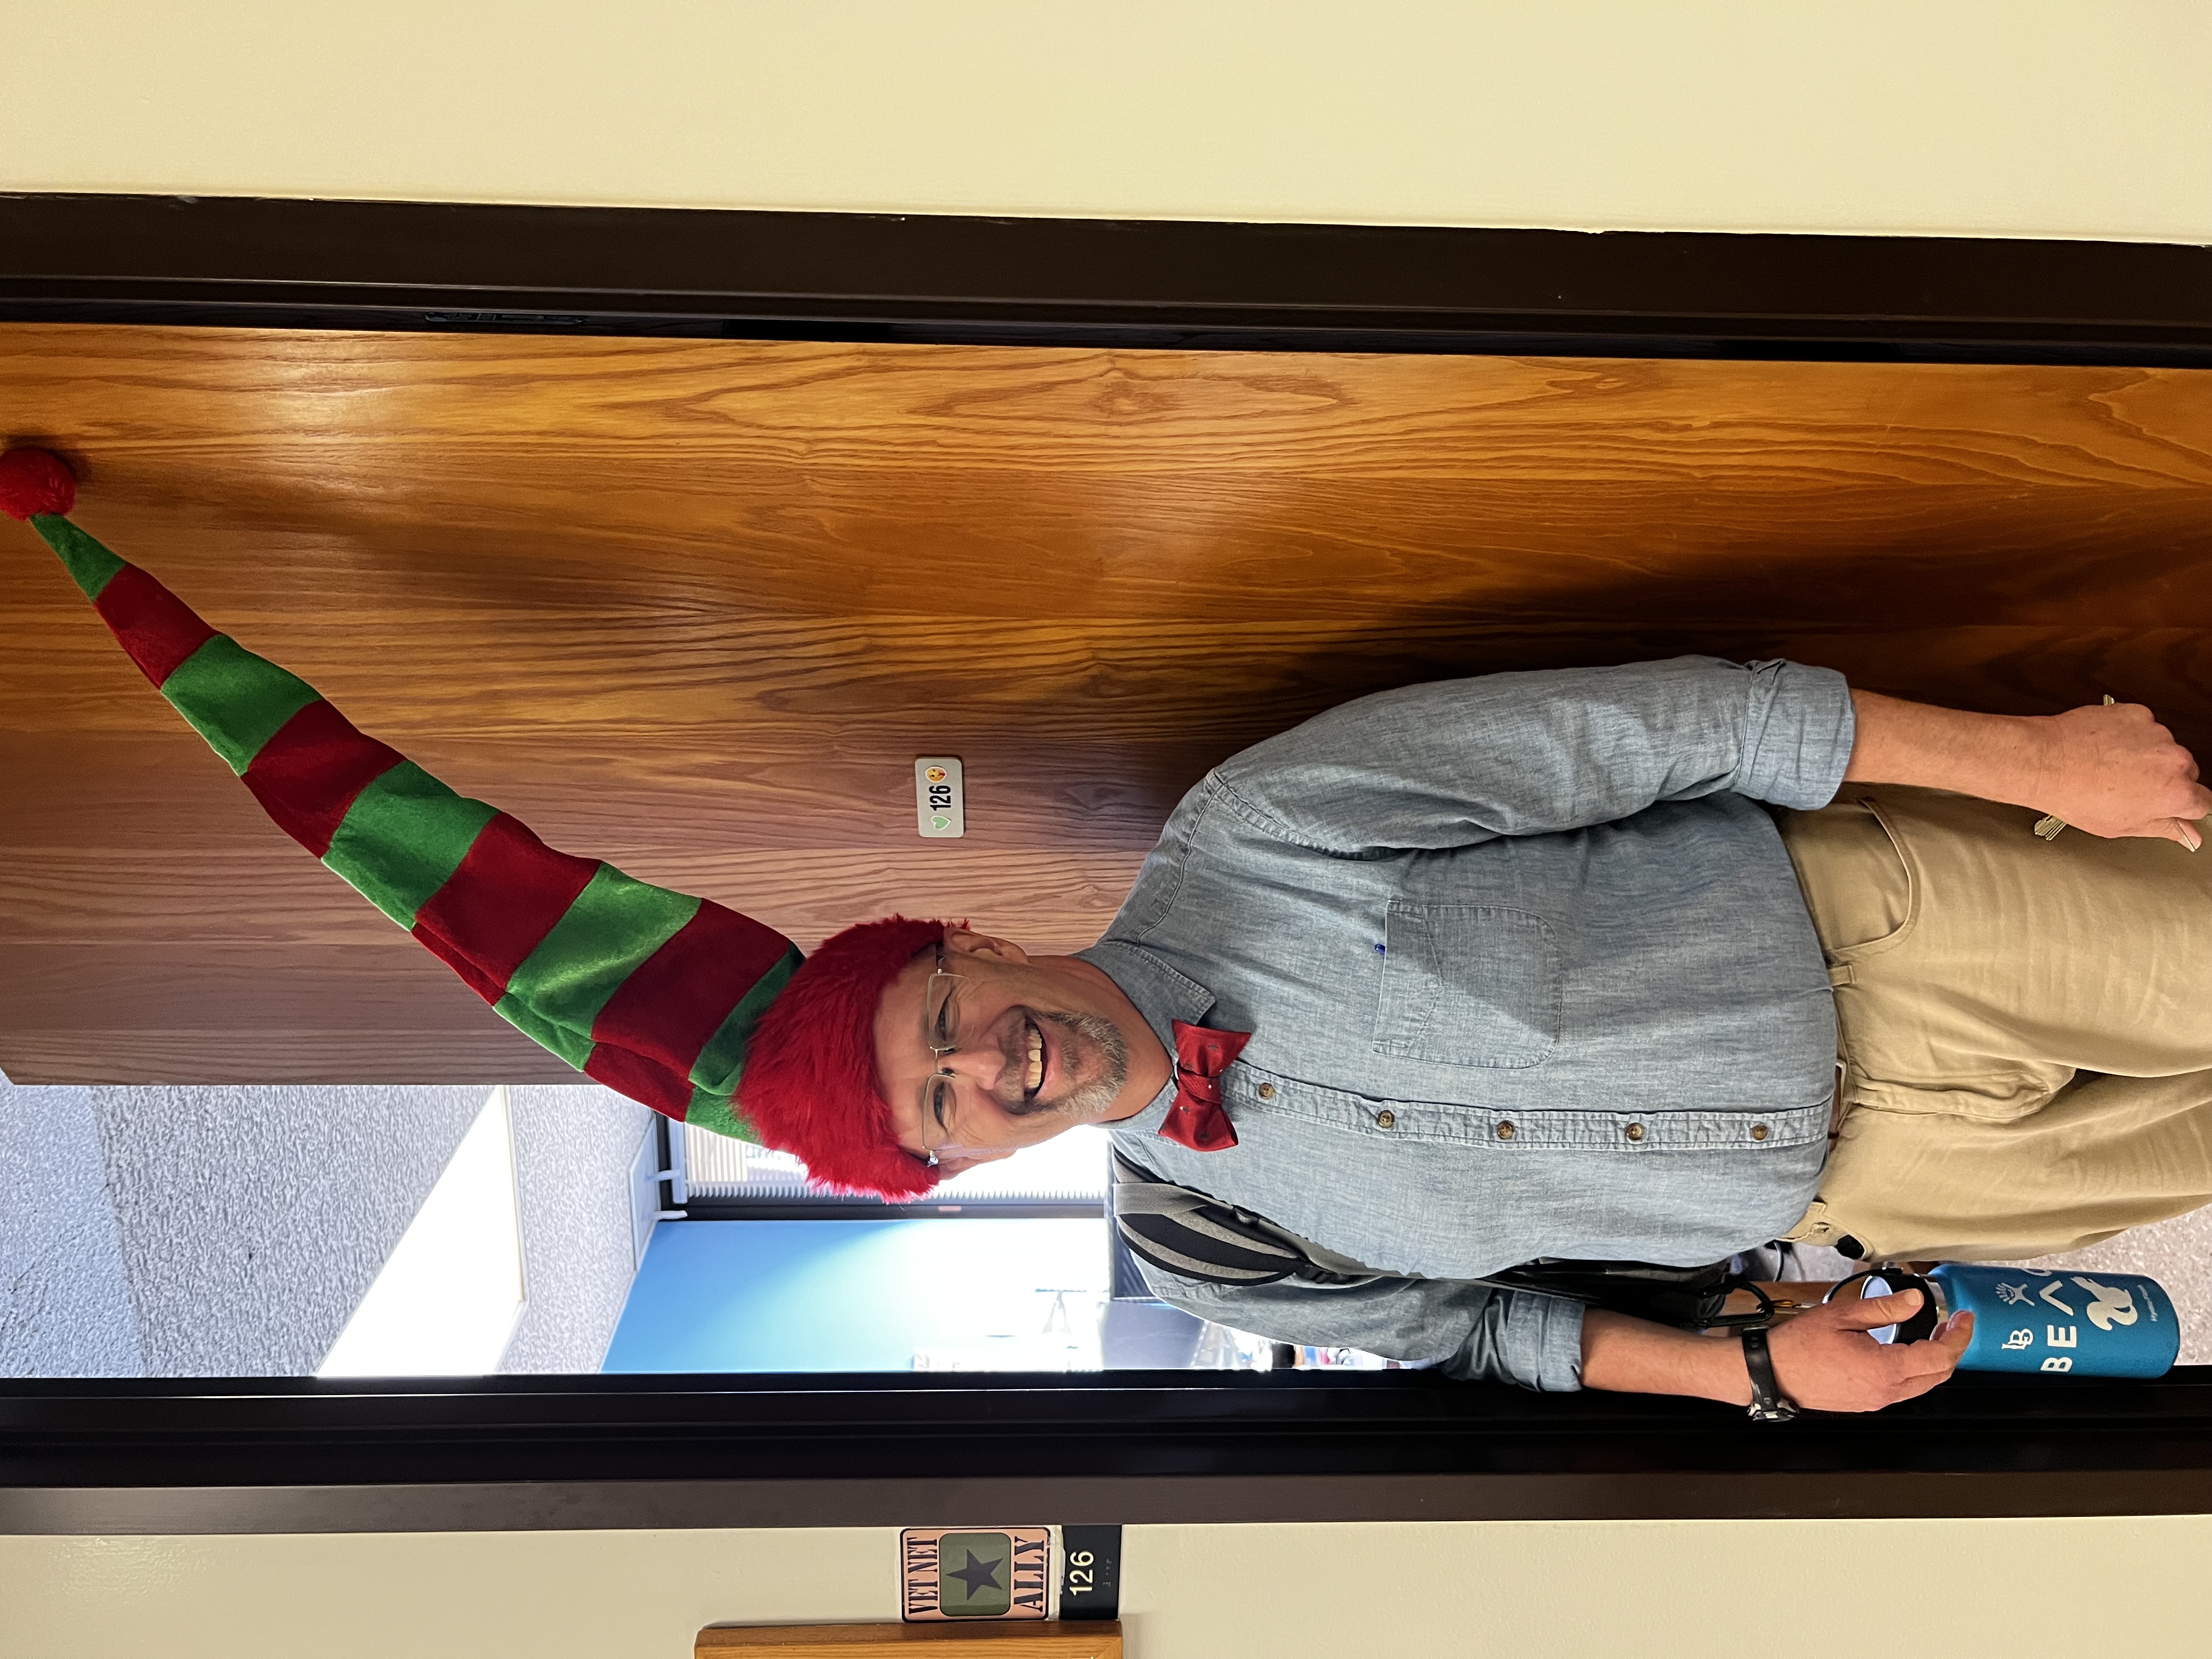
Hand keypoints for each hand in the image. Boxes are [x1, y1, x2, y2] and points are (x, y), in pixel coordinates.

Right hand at [1762, 1289, 1972, 1412]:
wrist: (1771, 1373)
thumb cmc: (1799, 1345)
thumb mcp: (1842, 1315)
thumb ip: (1884, 1308)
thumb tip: (1915, 1299)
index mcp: (1885, 1369)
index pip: (1940, 1357)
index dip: (1958, 1336)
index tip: (1964, 1318)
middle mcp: (1886, 1391)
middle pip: (1938, 1375)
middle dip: (1952, 1348)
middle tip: (1952, 1324)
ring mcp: (1877, 1400)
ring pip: (1923, 1384)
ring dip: (1935, 1361)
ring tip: (1932, 1334)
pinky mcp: (1867, 1402)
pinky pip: (1904, 1389)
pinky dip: (1915, 1370)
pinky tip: (1906, 1351)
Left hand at [2032, 700, 2210, 847]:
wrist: (2044, 761)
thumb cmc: (2076, 795)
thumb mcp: (2122, 825)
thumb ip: (2164, 828)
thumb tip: (2189, 835)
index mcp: (2175, 792)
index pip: (2202, 802)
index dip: (2182, 807)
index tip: (2168, 807)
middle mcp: (2173, 760)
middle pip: (2185, 772)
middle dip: (2164, 781)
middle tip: (2130, 788)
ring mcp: (2156, 733)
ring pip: (2163, 748)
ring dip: (2145, 756)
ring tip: (2110, 767)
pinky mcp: (2138, 713)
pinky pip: (2142, 727)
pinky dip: (2128, 736)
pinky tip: (2105, 748)